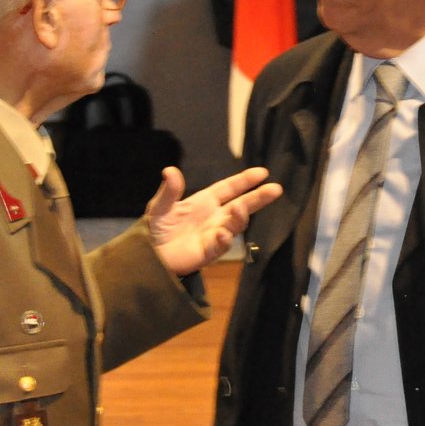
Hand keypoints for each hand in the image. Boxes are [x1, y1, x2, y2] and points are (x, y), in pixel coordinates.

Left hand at [146, 166, 281, 275]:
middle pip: (242, 205)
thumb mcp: (160, 206)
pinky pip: (220, 246)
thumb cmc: (156, 229)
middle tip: (276, 189)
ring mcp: (214, 235)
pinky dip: (224, 240)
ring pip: (235, 225)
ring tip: (240, 208)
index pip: (230, 188)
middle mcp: (215, 217)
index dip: (245, 181)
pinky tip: (223, 234)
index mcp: (205, 202)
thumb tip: (170, 170)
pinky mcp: (208, 253)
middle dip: (258, 198)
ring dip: (240, 217)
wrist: (148, 255)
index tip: (263, 173)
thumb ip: (169, 190)